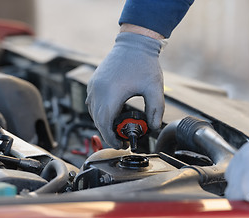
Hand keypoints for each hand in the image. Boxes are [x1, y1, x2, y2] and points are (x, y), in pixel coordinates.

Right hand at [86, 32, 164, 147]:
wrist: (134, 42)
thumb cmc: (144, 63)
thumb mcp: (154, 89)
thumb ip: (156, 111)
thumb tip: (154, 128)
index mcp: (111, 93)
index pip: (105, 123)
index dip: (111, 137)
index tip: (121, 144)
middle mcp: (98, 90)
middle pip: (98, 120)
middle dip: (108, 133)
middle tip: (122, 140)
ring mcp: (94, 86)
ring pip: (93, 113)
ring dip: (104, 123)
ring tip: (118, 129)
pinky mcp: (94, 82)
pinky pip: (92, 103)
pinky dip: (100, 113)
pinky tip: (112, 114)